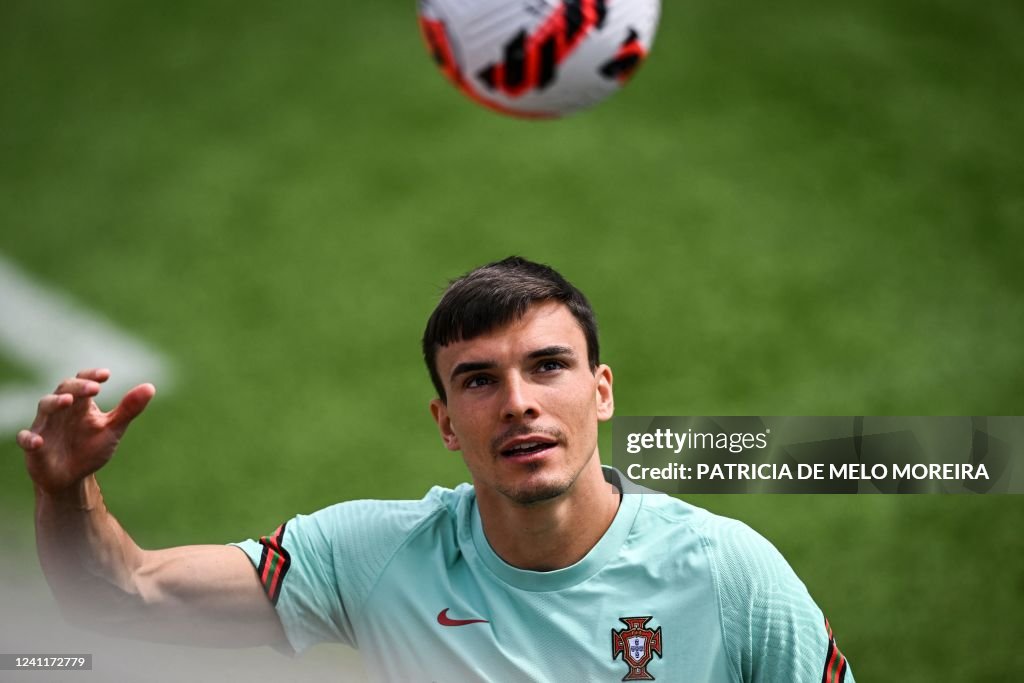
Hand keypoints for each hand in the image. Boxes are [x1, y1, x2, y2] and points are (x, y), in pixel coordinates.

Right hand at [16, 369, 154, 495]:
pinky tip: (38, 441)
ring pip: (45, 407)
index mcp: (81, 404)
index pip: (83, 381)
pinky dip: (29, 438)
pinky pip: (25, 438)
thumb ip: (129, 409)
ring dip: (55, 403)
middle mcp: (61, 410)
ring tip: (68, 401)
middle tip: (94, 388)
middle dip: (77, 386)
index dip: (91, 376)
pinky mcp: (33, 447)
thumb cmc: (91, 448)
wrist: (72, 476)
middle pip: (64, 389)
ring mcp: (45, 426)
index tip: (106, 375)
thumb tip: (150, 387)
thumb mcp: (112, 429)